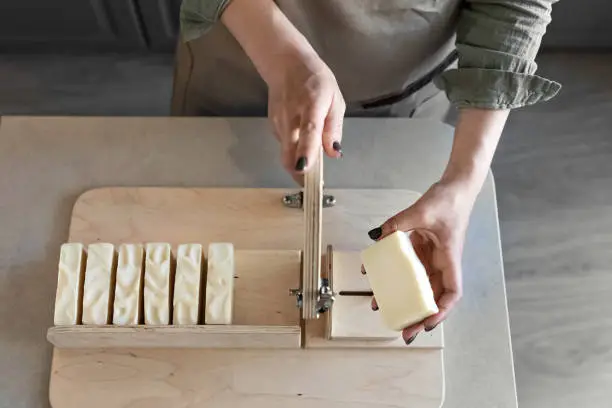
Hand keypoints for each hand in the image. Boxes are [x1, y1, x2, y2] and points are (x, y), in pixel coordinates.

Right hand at [267, 52, 344, 184]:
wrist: (286, 64)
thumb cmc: (316, 80)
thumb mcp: (335, 99)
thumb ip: (334, 128)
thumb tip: (334, 153)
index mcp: (311, 105)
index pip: (308, 131)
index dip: (306, 152)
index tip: (305, 169)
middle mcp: (291, 116)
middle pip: (289, 151)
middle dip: (299, 172)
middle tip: (312, 185)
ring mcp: (279, 122)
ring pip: (286, 153)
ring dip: (297, 164)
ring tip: (311, 165)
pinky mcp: (273, 126)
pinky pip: (285, 146)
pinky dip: (294, 152)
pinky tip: (302, 144)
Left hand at [365, 179, 476, 344]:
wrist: (455, 186)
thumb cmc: (449, 200)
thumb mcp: (423, 210)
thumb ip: (399, 223)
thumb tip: (377, 236)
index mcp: (449, 258)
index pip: (451, 293)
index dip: (441, 311)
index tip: (427, 323)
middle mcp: (442, 261)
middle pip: (433, 296)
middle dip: (419, 315)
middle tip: (403, 331)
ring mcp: (432, 256)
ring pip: (419, 285)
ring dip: (405, 299)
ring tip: (384, 309)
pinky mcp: (422, 248)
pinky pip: (409, 267)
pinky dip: (396, 275)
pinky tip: (378, 278)